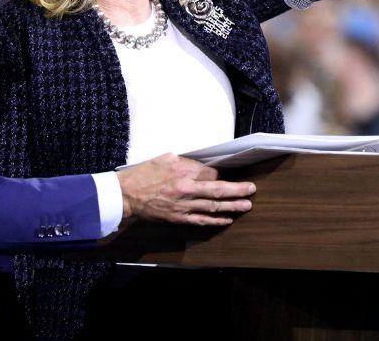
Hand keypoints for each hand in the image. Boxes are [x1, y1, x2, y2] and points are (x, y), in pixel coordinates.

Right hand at [117, 153, 255, 226]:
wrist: (126, 195)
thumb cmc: (144, 174)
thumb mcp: (165, 158)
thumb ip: (186, 162)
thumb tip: (202, 166)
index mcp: (184, 172)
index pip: (211, 173)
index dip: (220, 174)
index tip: (225, 174)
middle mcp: (187, 190)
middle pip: (219, 191)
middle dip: (238, 190)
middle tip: (252, 190)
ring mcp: (184, 206)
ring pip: (214, 208)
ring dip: (233, 206)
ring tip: (247, 205)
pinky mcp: (179, 218)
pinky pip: (202, 220)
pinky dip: (216, 221)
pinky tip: (228, 219)